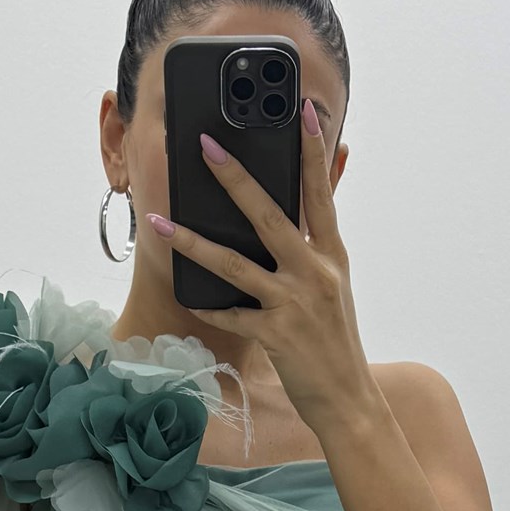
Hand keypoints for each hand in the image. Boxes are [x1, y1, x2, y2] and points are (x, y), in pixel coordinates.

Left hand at [146, 99, 375, 439]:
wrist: (349, 399)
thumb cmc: (335, 340)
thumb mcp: (335, 286)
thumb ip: (318, 245)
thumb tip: (302, 210)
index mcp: (331, 256)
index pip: (321, 193)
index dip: (313, 150)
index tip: (302, 111)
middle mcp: (314, 273)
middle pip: (270, 215)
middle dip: (235, 179)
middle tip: (205, 146)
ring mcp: (294, 304)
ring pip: (235, 264)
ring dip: (193, 241)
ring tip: (160, 222)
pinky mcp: (276, 334)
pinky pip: (231, 313)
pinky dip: (207, 305)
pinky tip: (185, 294)